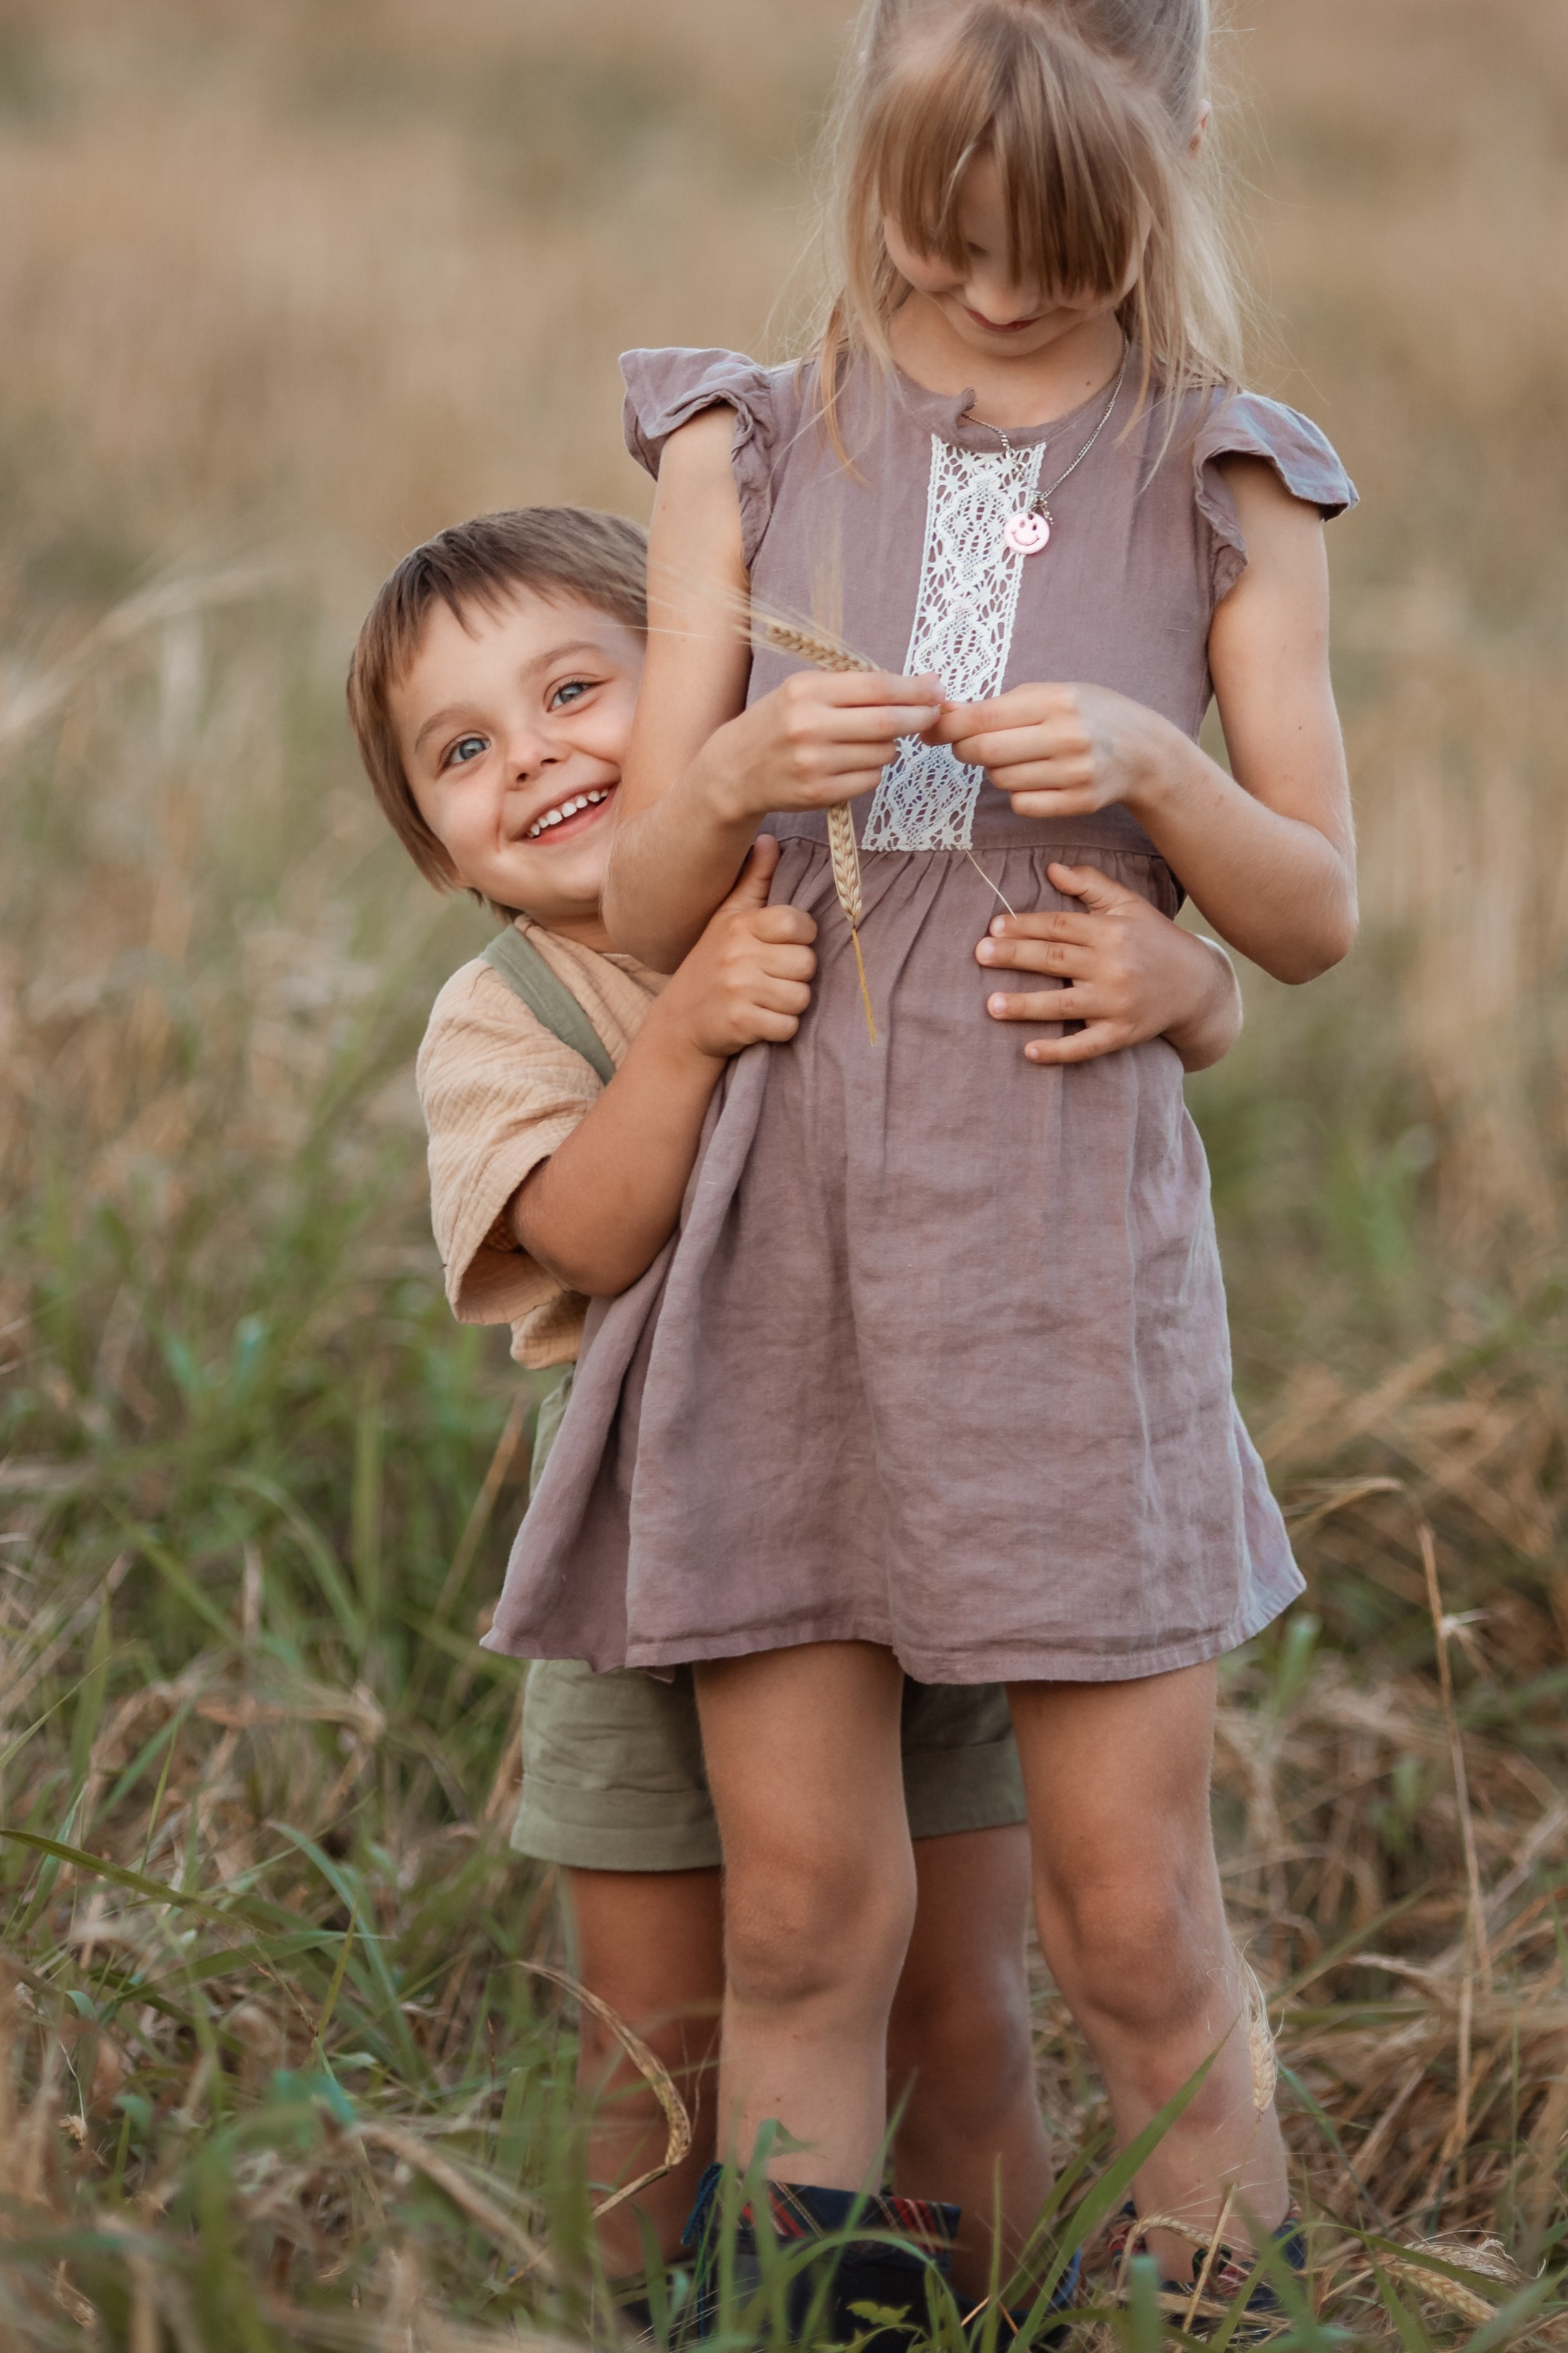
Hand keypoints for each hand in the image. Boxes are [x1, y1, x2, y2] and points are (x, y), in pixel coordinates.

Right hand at [658, 835, 817, 1057]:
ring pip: (801, 998)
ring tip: (766, 1000)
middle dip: (796, 977)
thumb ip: (753, 880)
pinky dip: (780, 1030)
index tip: (784, 947)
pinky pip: (788, 1027)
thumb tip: (769, 838)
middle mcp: (737, 953)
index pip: (797, 924)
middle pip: (806, 964)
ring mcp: (737, 989)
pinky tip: (760, 1021)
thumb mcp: (727, 919)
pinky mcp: (739, 1022)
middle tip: (772, 979)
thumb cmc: (712, 965)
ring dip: (790, 1005)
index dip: (801, 939)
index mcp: (739, 924)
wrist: (680, 1023)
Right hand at [697, 667, 943, 823]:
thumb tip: (919, 684)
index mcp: (806, 690)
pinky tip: (853, 763)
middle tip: (934, 713)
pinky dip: (873, 771)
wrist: (735, 770)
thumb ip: (853, 686)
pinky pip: (870, 781)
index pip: (876, 687)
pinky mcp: (818, 794)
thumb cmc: (777, 723)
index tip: (935, 688)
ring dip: (890, 746)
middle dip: (920, 717)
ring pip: (882, 754)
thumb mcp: (803, 691)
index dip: (914, 689)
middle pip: (887, 723)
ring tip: (870, 741)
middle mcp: (808, 726)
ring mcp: (814, 764)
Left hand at [934, 681, 1171, 819]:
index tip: (930, 729)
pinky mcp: (1079, 802)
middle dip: (963, 750)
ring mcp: (1075, 772)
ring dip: (995, 770)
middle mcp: (1067, 736)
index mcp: (1057, 700)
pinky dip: (1017, 794)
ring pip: (1001, 780)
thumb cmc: (1088, 715)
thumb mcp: (1051, 694)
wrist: (1143, 750)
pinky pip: (1022, 804)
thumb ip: (999, 705)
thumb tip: (943, 713)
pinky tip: (1035, 778)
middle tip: (964, 746)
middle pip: (985, 751)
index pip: (984, 716)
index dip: (947, 725)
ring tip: (1017, 757)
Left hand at [975, 862, 1240, 1067]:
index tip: (994, 925)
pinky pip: (1087, 1045)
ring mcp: (1118, 1003)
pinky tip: (1030, 1051)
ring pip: (1065, 1004)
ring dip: (1027, 1005)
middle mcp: (1113, 966)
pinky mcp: (1123, 1034)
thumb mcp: (1128, 905)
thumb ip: (1090, 884)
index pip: (1059, 925)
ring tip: (992, 1006)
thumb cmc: (1153, 939)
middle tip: (980, 954)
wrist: (1199, 985)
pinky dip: (1059, 1051)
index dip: (1025, 925)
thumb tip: (1051, 868)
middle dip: (1016, 956)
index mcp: (1110, 931)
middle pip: (1056, 959)